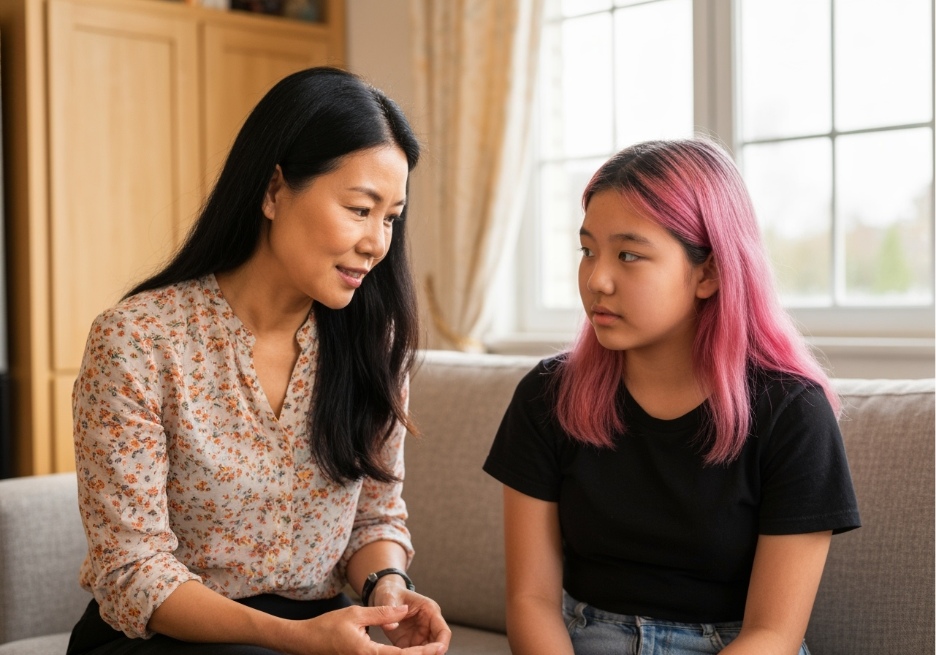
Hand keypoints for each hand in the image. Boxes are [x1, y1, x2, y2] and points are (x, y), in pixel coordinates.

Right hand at [279, 604, 446, 654]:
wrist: (304, 641)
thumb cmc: (327, 626)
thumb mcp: (356, 614)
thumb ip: (382, 613)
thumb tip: (405, 610)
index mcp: (367, 654)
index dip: (422, 653)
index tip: (438, 647)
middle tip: (439, 649)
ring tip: (428, 649)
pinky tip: (408, 652)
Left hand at [370, 578, 451, 652]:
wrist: (384, 596)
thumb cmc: (390, 593)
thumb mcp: (389, 597)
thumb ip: (390, 609)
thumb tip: (391, 626)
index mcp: (429, 611)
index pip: (443, 630)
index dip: (442, 642)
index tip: (439, 651)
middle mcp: (428, 624)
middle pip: (436, 644)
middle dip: (431, 653)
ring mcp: (419, 635)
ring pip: (426, 651)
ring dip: (420, 654)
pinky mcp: (409, 642)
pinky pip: (413, 653)